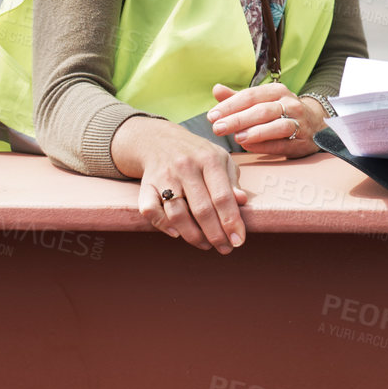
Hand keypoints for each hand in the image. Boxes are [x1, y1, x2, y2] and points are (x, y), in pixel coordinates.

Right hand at [112, 116, 248, 251]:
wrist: (159, 139)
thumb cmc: (198, 154)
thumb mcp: (221, 159)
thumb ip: (232, 181)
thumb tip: (242, 201)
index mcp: (209, 159)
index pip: (222, 196)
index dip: (231, 221)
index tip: (238, 241)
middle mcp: (186, 167)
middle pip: (202, 209)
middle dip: (215, 234)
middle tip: (225, 248)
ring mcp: (164, 176)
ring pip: (177, 214)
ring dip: (192, 236)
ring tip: (205, 244)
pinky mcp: (146, 185)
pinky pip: (150, 211)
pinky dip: (162, 225)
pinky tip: (176, 233)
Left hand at [208, 82, 323, 157]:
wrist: (314, 124)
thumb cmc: (280, 112)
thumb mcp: (261, 101)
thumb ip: (238, 98)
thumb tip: (216, 89)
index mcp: (276, 91)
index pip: (250, 95)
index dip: (230, 105)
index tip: (212, 116)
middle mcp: (289, 103)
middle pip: (262, 110)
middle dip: (238, 119)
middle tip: (218, 128)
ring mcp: (298, 122)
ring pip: (276, 125)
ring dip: (255, 132)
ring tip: (237, 138)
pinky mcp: (302, 140)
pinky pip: (283, 143)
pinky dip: (266, 146)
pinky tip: (250, 147)